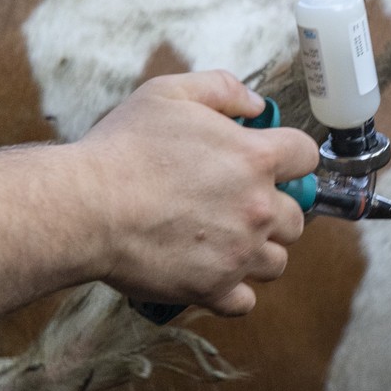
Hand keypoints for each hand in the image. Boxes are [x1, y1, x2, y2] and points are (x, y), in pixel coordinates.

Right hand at [74, 71, 319, 315]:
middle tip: (238, 204)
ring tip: (224, 241)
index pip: (306, 157)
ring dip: (257, 252)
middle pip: (296, 217)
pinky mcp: (213, 288)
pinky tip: (212, 273)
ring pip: (276, 262)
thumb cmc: (122, 149)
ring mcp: (238, 253)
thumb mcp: (169, 94)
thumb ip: (222, 89)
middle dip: (273, 209)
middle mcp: (257, 208)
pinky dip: (233, 292)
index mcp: (255, 159)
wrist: (84, 206)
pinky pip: (245, 301)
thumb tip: (255, 104)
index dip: (290, 157)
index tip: (273, 162)